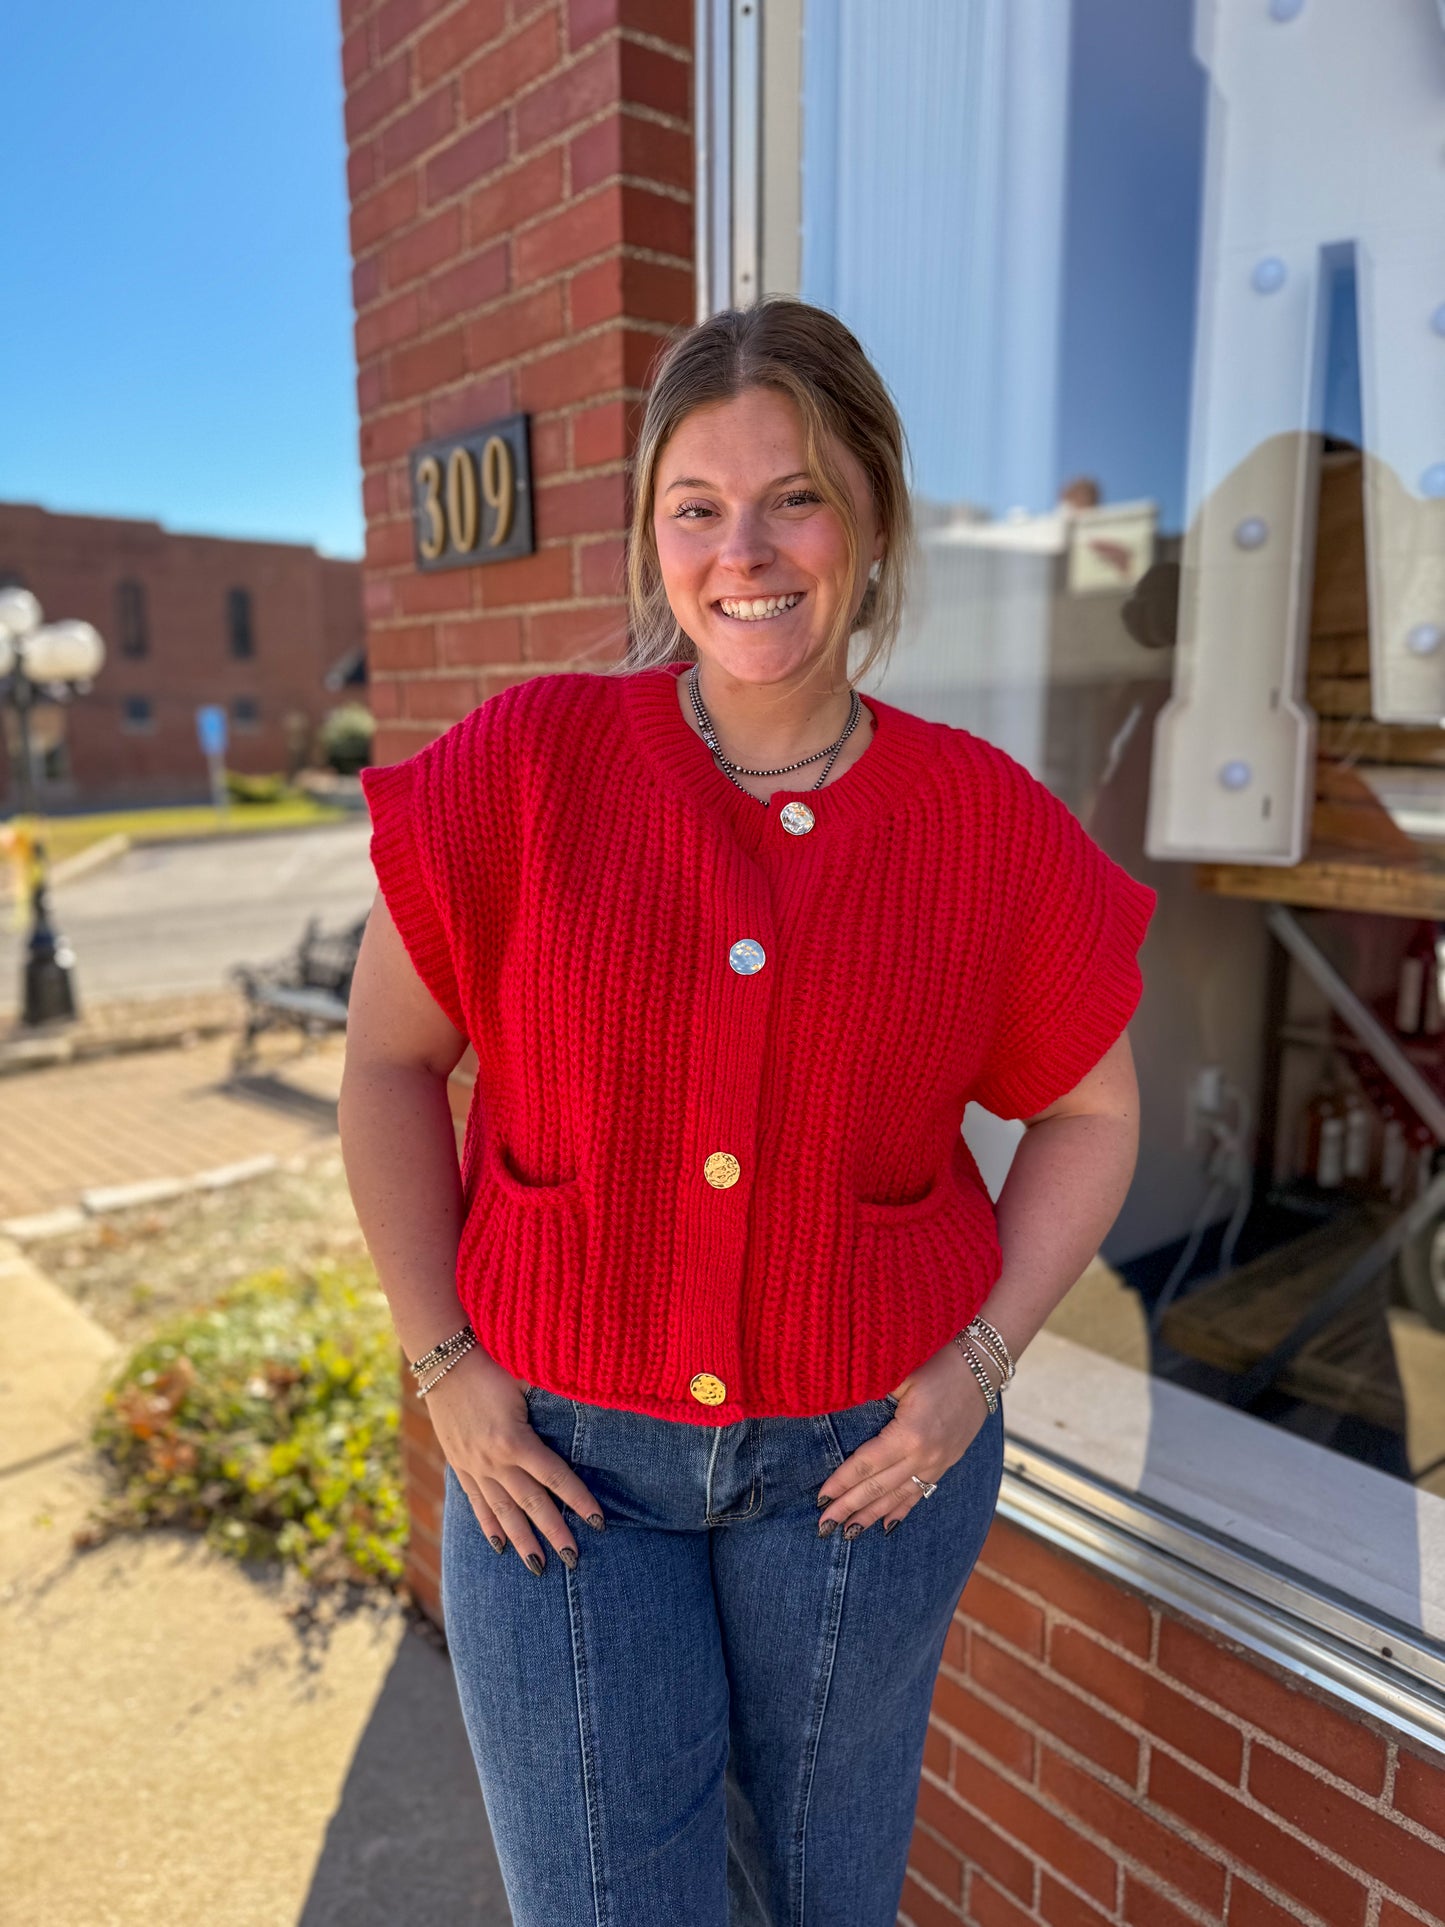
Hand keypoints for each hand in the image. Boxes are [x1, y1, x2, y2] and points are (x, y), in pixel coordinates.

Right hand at [421, 1349, 606, 1573]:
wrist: (443, 1361)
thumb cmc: (492, 1363)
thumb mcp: (526, 1378)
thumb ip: (555, 1396)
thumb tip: (592, 1398)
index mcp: (515, 1439)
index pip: (555, 1476)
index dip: (579, 1500)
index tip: (598, 1522)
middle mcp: (494, 1460)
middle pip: (531, 1502)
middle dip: (554, 1532)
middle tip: (574, 1558)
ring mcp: (474, 1466)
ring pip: (502, 1511)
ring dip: (522, 1540)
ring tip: (538, 1566)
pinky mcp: (460, 1464)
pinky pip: (476, 1502)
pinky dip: (489, 1525)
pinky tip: (500, 1546)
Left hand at [815, 1338, 993, 1538]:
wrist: (984, 1364)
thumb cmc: (940, 1361)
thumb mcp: (902, 1373)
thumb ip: (872, 1392)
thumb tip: (837, 1401)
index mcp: (909, 1434)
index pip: (866, 1465)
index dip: (842, 1482)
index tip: (821, 1498)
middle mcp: (924, 1455)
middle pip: (879, 1487)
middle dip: (849, 1507)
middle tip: (824, 1527)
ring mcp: (938, 1462)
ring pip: (899, 1496)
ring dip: (871, 1515)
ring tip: (848, 1533)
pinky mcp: (948, 1462)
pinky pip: (921, 1493)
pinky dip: (901, 1510)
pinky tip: (886, 1525)